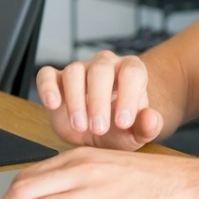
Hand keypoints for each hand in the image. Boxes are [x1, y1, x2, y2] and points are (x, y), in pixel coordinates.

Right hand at [36, 52, 162, 150]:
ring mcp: (80, 70)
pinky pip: (47, 74)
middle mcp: (105, 65)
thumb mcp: (137, 133)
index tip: (123, 122)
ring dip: (75, 100)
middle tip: (99, 128)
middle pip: (101, 69)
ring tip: (80, 126)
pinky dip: (47, 87)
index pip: (131, 72)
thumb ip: (148, 126)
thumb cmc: (120, 128)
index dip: (128, 96)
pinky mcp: (56, 80)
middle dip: (99, 100)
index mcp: (130, 71)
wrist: (98, 133)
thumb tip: (151, 119)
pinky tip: (53, 104)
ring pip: (74, 71)